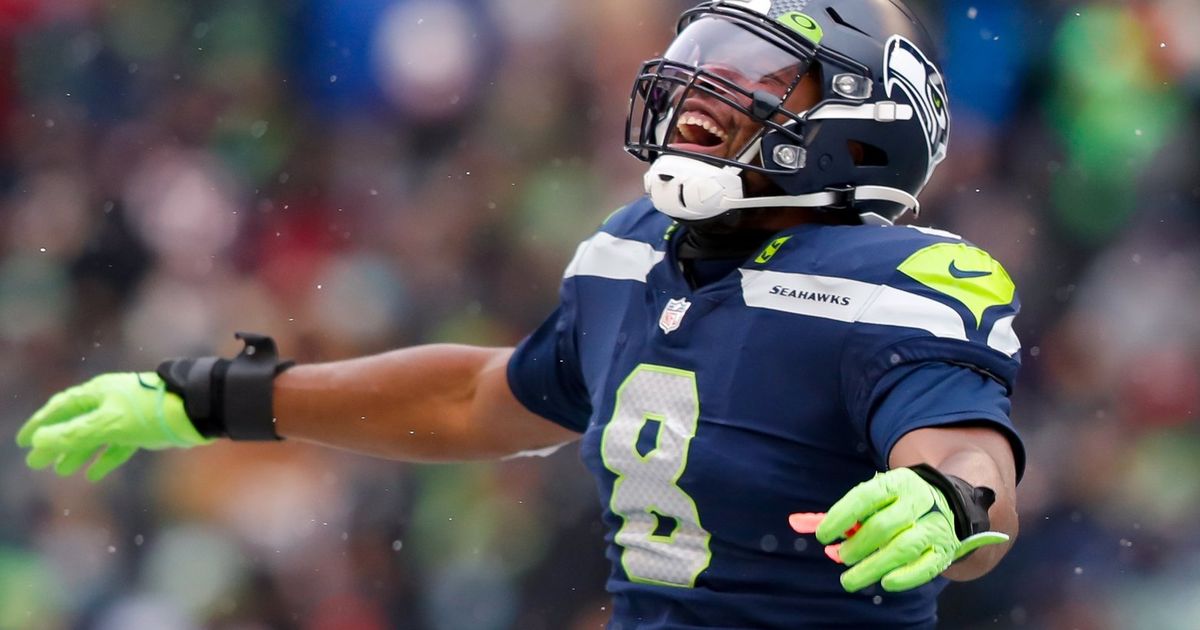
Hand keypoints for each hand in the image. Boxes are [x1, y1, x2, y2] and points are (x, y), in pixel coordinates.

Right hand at [16, 373, 211, 481]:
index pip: (60, 408)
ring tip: (61, 470)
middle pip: (74, 423)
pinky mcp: (142, 430)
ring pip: (94, 436)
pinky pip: (116, 446)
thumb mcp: (107, 424)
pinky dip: (104, 459)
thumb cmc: (149, 412)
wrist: (193, 411)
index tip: (23, 442)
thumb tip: (39, 442)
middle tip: (36, 463)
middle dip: (55, 443)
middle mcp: (109, 401)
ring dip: (77, 452)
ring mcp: (126, 416)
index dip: (40, 425)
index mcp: (97, 392)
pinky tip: (93, 475)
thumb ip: (74, 434)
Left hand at [790, 467, 1007, 592]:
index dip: (841, 516)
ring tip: (850, 579)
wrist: (952, 502)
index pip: (865, 497)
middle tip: (840, 557)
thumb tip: (795, 523)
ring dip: (873, 566)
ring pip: (902, 548)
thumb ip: (838, 514)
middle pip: (883, 526)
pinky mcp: (945, 550)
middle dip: (857, 546)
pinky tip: (885, 583)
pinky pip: (925, 567)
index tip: (823, 535)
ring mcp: (935, 526)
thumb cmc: (897, 503)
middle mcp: (918, 502)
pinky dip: (904, 577)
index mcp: (897, 483)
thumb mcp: (872, 498)